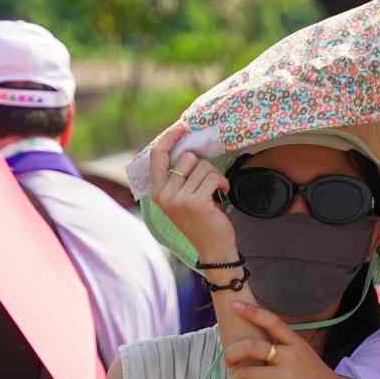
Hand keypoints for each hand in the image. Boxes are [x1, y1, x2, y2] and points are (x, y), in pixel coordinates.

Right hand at [147, 122, 238, 261]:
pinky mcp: (196, 202)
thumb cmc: (201, 223)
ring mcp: (179, 199)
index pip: (157, 156)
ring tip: (215, 192)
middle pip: (187, 158)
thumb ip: (178, 179)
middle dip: (203, 166)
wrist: (213, 251)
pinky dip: (222, 183)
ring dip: (215, 177)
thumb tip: (188, 150)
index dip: (169, 138)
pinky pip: (213, 177)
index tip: (182, 128)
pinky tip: (222, 194)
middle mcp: (164, 195)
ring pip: (203, 167)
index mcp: (157, 192)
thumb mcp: (181, 200)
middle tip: (208, 184)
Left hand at [222, 304, 369, 378]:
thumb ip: (287, 350)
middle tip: (228, 361)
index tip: (235, 306)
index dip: (252, 312)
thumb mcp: (307, 358)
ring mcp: (289, 376)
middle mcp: (292, 357)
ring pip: (247, 374)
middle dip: (232, 353)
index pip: (273, 322)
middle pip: (251, 347)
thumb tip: (260, 348)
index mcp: (297, 344)